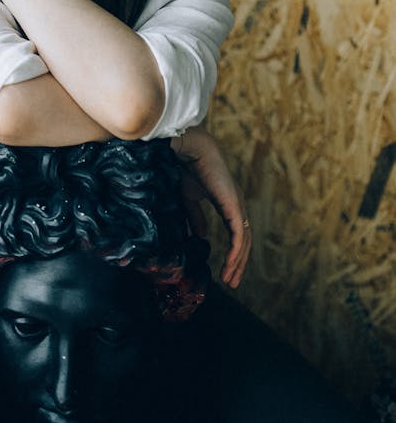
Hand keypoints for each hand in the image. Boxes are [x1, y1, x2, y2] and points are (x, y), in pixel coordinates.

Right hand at [172, 125, 250, 288]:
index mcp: (229, 204)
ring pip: (244, 242)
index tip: (225, 271)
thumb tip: (201, 237)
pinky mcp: (234, 207)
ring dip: (238, 263)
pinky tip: (230, 265)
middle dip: (238, 264)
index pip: (237, 234)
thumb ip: (196, 217)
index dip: (233, 254)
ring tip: (229, 280)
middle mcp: (238, 207)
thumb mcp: (190, 198)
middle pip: (244, 242)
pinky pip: (239, 236)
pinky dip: (236, 253)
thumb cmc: (189, 168)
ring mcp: (238, 207)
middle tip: (230, 282)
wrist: (192, 150)